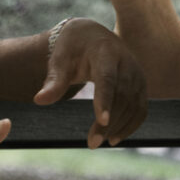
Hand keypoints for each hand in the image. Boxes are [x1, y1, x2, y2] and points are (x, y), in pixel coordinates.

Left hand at [33, 18, 147, 146]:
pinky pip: (140, 109)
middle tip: (92, 143)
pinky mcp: (141, 85)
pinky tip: (114, 138)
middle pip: (122, 95)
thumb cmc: (73, 48)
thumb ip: (53, 80)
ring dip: (119, 126)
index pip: (107, 78)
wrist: (92, 35)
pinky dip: (130, 125)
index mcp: (105, 52)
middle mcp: (126, 62)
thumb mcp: (60, 59)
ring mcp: (137, 73)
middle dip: (109, 122)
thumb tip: (39, 100)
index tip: (102, 122)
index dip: (106, 100)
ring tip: (98, 142)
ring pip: (134, 105)